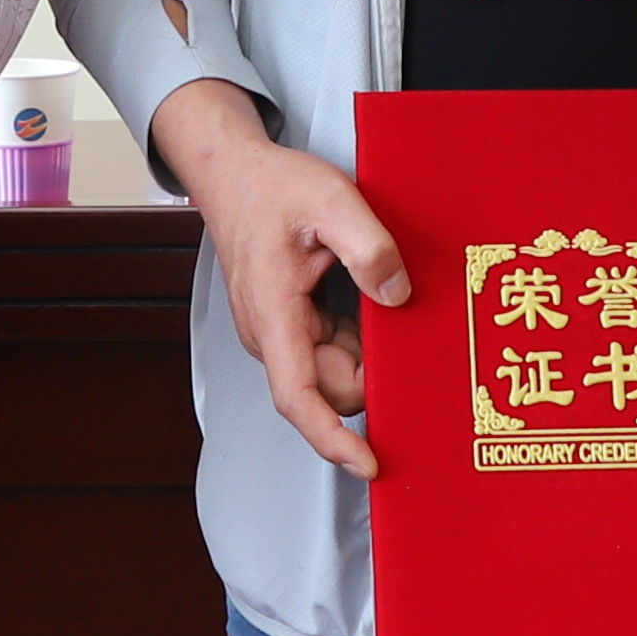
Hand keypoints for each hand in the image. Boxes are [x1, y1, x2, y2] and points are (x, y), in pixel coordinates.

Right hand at [158, 81, 403, 480]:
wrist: (234, 173)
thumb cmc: (269, 187)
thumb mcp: (331, 200)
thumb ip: (369, 247)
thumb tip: (397, 294)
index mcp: (274, 315)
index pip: (299, 397)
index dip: (333, 438)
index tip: (368, 462)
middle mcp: (272, 335)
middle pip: (332, 388)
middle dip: (373, 372)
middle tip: (402, 323)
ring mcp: (281, 332)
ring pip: (337, 371)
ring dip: (370, 351)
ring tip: (381, 295)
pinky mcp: (293, 324)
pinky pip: (336, 350)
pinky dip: (363, 336)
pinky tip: (373, 297)